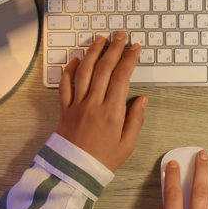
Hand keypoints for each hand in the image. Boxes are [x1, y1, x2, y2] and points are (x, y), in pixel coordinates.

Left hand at [56, 32, 146, 171]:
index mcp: (112, 112)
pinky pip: (65, 85)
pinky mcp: (65, 109)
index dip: (129, 59)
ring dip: (93, 53)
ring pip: (84, 71)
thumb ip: (136, 119)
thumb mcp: (127, 144)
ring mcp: (77, 105)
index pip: (122, 77)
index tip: (135, 48)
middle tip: (120, 36)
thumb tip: (142, 99)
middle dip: (113, 49)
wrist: (74, 172)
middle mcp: (94, 104)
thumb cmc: (103, 160)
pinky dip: (69, 70)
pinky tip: (74, 59)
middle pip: (104, 69)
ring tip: (100, 40)